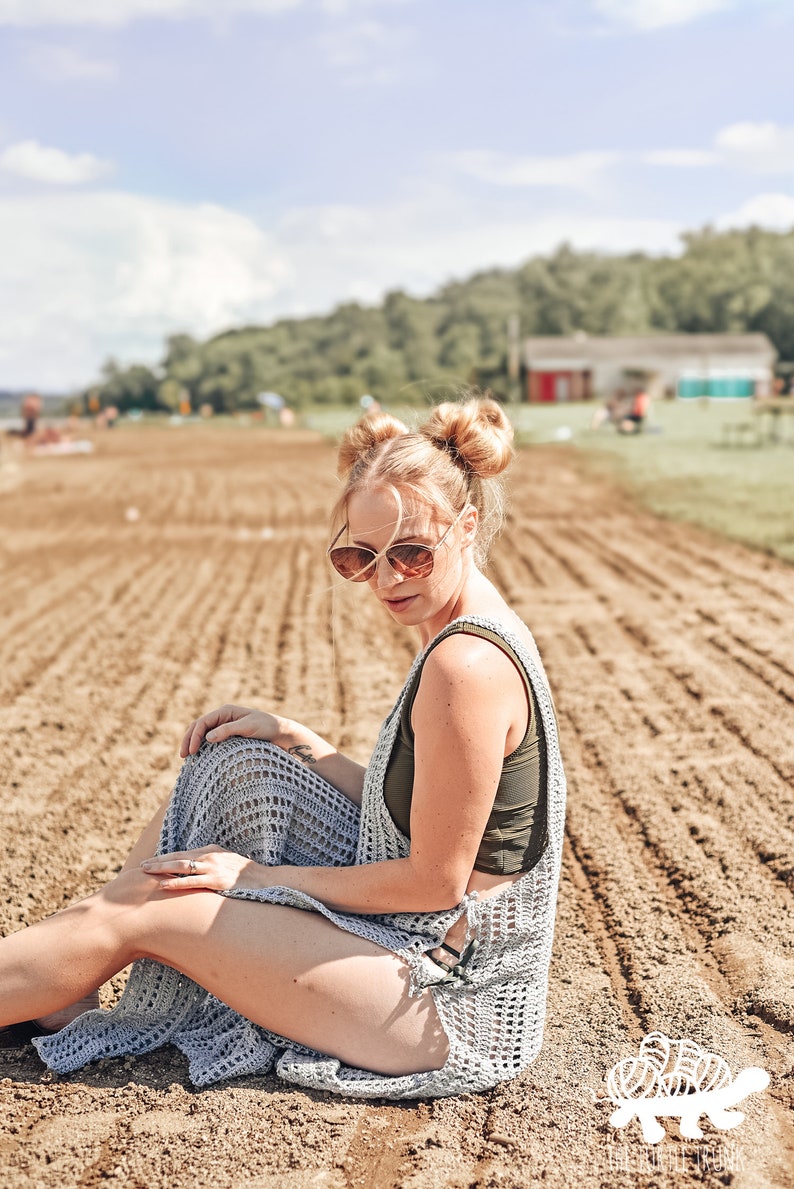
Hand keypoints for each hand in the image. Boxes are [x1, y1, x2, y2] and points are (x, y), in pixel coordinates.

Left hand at [140, 847, 266, 891]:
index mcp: (211, 851)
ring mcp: (213, 867)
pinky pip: (192, 881)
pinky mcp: (217, 880)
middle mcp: (210, 856)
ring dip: (162, 869)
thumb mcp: (227, 863)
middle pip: (178, 857)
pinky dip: (176, 883)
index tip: (152, 861)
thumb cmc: (247, 875)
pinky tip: (164, 885)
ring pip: (181, 866)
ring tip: (146, 872)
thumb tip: (198, 871)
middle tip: (141, 866)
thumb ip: (212, 864)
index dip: (166, 857)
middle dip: (158, 861)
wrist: (266, 879)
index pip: (183, 853)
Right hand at [180, 704, 279, 757]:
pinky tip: (198, 757)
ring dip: (193, 743)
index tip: (192, 752)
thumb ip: (227, 731)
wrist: (279, 732)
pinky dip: (201, 746)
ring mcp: (224, 725)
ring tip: (187, 757)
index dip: (194, 736)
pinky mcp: (227, 735)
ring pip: (202, 732)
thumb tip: (207, 738)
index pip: (203, 722)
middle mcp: (222, 716)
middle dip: (188, 740)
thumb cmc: (266, 727)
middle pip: (198, 726)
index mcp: (225, 711)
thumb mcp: (247, 727)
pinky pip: (209, 739)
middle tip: (183, 756)